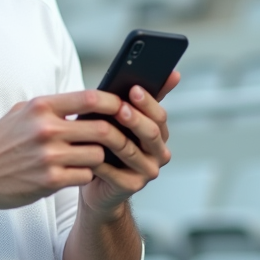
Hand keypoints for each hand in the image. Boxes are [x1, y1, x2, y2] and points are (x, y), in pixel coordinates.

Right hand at [0, 89, 130, 210]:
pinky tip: (76, 173)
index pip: (90, 98)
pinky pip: (84, 176)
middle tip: (119, 138)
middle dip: (115, 135)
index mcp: (41, 107)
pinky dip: (85, 175)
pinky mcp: (50, 181)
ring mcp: (49, 157)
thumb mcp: (20, 113)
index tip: (123, 107)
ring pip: (97, 155)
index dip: (114, 103)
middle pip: (102, 129)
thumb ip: (51, 107)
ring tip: (92, 157)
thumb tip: (84, 100)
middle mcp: (46, 130)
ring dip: (99, 158)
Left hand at [80, 70, 179, 217]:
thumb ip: (136, 99)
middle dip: (135, 119)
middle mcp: (158, 153)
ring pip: (132, 152)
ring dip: (115, 138)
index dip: (148, 102)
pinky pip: (115, 173)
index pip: (159, 115)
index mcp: (158, 133)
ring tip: (100, 127)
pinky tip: (88, 153)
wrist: (98, 183)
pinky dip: (101, 162)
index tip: (133, 88)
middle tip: (120, 107)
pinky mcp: (131, 187)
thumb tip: (171, 72)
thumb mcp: (119, 118)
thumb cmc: (107, 144)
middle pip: (151, 133)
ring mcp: (147, 172)